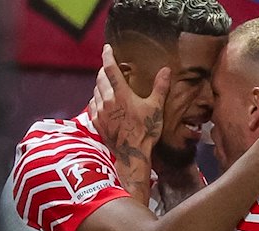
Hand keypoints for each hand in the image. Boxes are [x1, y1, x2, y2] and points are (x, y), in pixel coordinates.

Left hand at [88, 44, 169, 166]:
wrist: (132, 153)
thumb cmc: (146, 130)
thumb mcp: (156, 108)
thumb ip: (160, 87)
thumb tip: (166, 70)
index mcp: (121, 94)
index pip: (111, 69)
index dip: (108, 56)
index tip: (107, 48)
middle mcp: (107, 100)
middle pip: (100, 78)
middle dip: (104, 70)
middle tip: (109, 68)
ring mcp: (99, 111)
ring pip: (95, 91)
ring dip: (100, 85)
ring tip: (107, 85)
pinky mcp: (96, 122)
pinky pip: (92, 105)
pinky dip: (97, 99)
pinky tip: (102, 102)